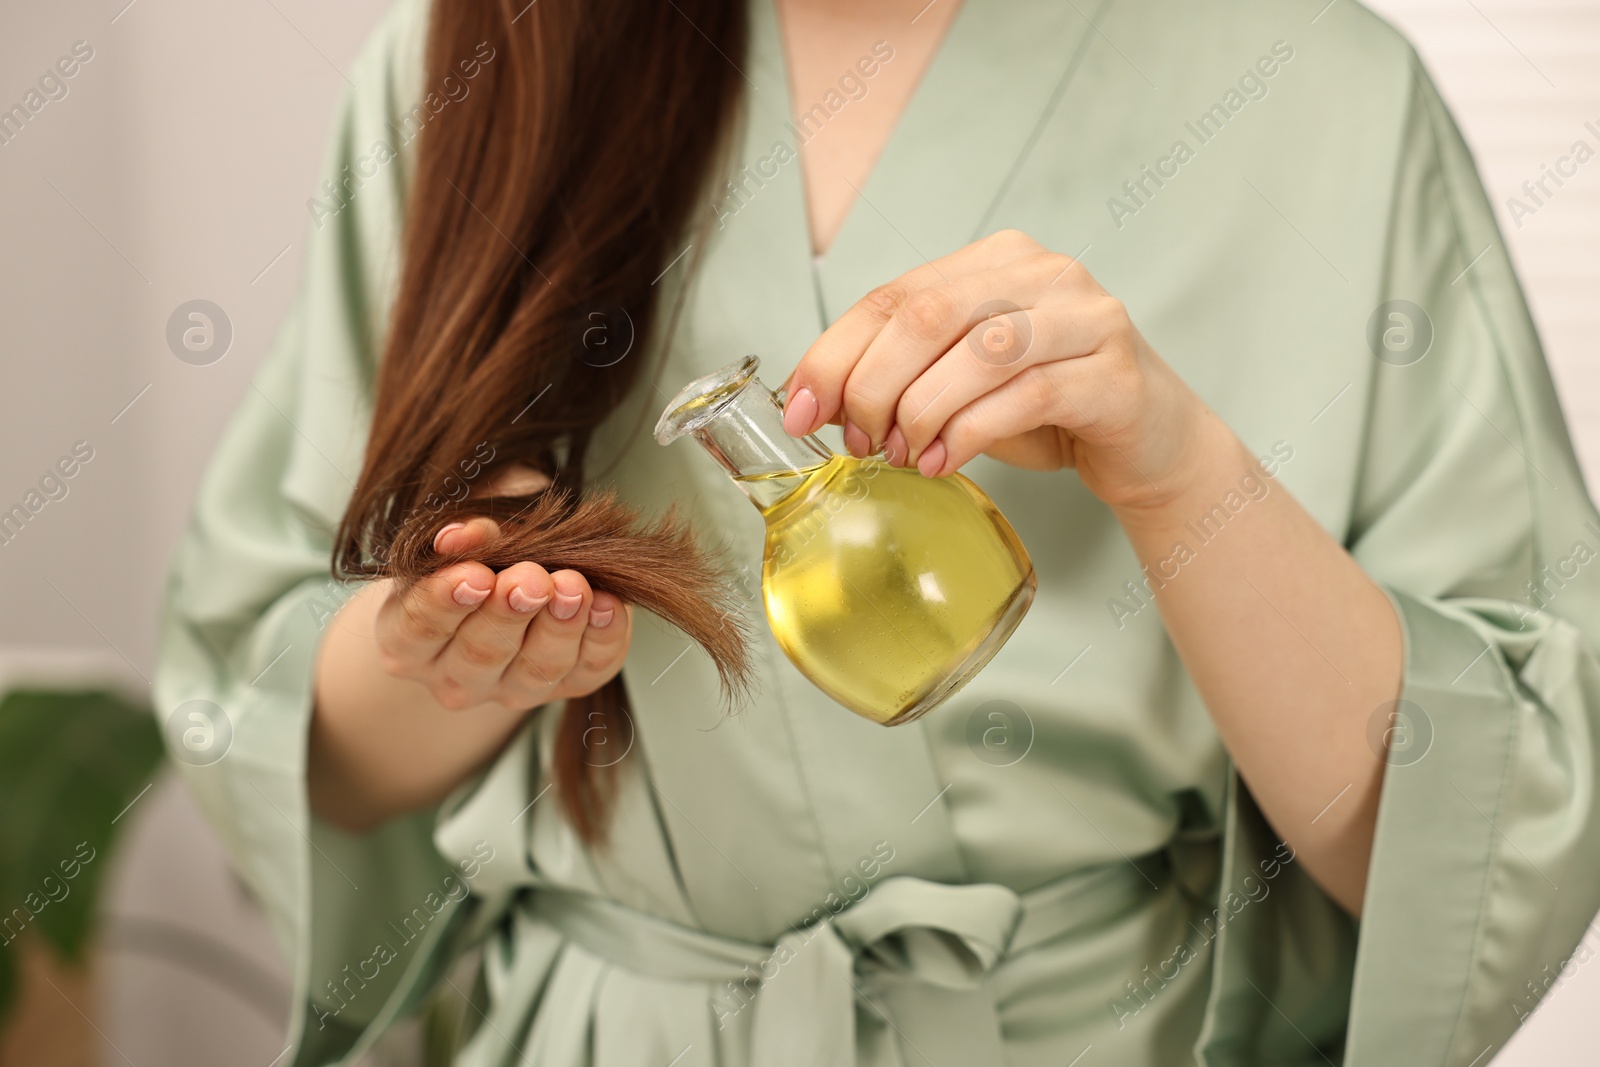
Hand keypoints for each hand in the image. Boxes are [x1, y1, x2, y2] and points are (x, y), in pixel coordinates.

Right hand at [371, 467, 631, 711]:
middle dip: (509, 613)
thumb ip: (463, 526)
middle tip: (532, 579)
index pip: (419, 627)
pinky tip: (608, 603)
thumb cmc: (475, 546)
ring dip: (558, 626)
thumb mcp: (463, 522)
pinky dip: (602, 636)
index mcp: (407, 638)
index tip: (475, 574)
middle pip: (480, 653)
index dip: (447, 601)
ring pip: (536, 670)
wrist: (512, 570)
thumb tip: (466, 534)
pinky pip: (588, 669)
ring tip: (573, 587)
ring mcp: (511, 688)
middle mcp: (454, 675)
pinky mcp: (567, 686)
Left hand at [781, 229, 1229, 513]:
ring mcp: (1086, 318)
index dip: (834, 353)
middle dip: (872, 385)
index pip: (894, 296)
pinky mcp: (1115, 373)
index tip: (800, 410)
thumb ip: (904, 373)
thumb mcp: (962, 382)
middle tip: (858, 440)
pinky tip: (942, 462)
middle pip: (927, 316)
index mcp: (996, 261)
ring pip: (976, 352)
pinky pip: (1025, 395)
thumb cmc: (1049, 409)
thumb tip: (815, 401)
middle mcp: (1044, 273)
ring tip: (900, 455)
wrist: (1151, 443)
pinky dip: (968, 434)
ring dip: (920, 412)